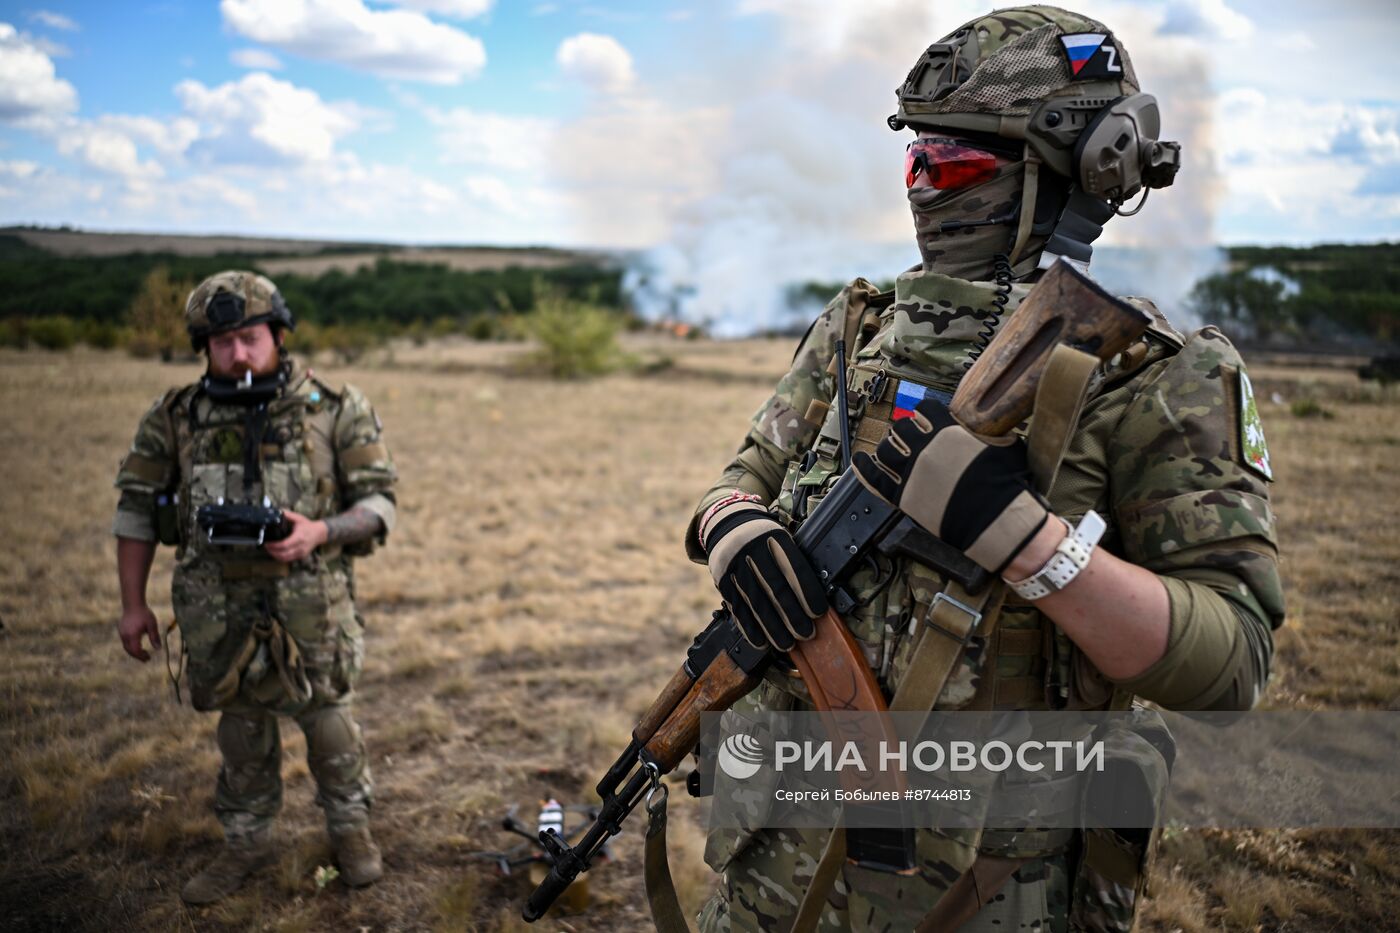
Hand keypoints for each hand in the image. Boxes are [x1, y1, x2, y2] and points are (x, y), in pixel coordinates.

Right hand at [118, 605, 161, 661]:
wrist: (133, 604)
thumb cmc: (144, 614)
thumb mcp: (152, 625)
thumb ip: (155, 637)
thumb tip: (158, 649)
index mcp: (133, 635)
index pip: (136, 650)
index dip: (142, 656)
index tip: (148, 658)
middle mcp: (125, 636)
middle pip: (130, 651)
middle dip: (138, 656)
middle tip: (146, 659)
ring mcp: (121, 633)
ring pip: (126, 647)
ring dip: (134, 652)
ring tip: (143, 653)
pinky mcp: (121, 631)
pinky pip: (125, 642)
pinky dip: (131, 646)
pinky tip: (138, 645)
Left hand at [264, 510, 327, 562]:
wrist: (319, 533)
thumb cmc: (308, 526)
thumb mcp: (299, 518)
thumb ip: (288, 515)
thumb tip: (278, 511)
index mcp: (299, 537)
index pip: (284, 545)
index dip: (274, 546)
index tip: (267, 543)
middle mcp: (300, 547)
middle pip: (283, 554)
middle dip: (272, 552)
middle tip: (266, 547)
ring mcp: (301, 553)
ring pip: (285, 558)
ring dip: (275, 556)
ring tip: (270, 550)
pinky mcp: (301, 556)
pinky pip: (289, 560)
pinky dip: (281, 558)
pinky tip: (276, 553)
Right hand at [700, 495, 827, 651]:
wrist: (727, 525)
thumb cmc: (764, 539)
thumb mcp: (780, 538)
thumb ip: (793, 562)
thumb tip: (815, 599)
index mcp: (774, 536)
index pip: (794, 567)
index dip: (807, 592)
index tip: (818, 613)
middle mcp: (752, 549)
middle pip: (775, 587)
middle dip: (793, 614)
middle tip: (807, 634)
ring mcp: (734, 565)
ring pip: (756, 602)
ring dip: (773, 627)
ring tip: (786, 644)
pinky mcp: (721, 580)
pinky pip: (737, 608)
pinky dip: (750, 628)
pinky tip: (761, 642)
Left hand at [852, 398, 1049, 573]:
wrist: (999, 522)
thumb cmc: (1007, 484)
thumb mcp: (1005, 447)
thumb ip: (988, 434)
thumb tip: (991, 430)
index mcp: (946, 431)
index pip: (924, 409)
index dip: (923, 412)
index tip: (924, 416)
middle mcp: (924, 449)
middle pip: (901, 429)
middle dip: (904, 430)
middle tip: (908, 436)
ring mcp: (911, 474)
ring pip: (886, 451)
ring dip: (888, 448)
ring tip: (891, 450)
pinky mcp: (904, 498)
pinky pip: (874, 479)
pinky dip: (864, 468)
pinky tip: (859, 461)